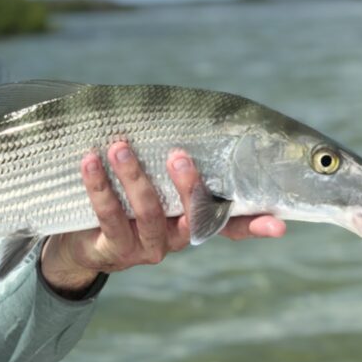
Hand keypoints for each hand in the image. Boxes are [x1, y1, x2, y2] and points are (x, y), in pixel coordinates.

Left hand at [39, 142, 285, 293]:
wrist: (81, 244)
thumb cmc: (124, 200)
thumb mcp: (153, 183)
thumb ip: (171, 160)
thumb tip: (192, 112)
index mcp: (192, 220)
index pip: (232, 224)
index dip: (255, 225)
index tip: (279, 224)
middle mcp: (175, 237)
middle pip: (191, 215)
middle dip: (187, 185)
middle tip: (178, 154)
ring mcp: (145, 246)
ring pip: (147, 212)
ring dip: (134, 176)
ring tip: (120, 146)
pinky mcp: (113, 249)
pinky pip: (108, 216)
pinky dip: (99, 186)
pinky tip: (90, 162)